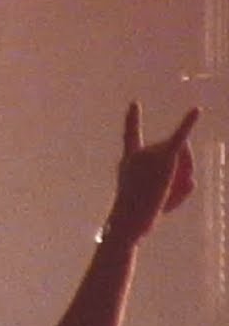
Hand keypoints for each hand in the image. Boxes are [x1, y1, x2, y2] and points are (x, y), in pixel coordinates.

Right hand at [103, 102, 199, 243]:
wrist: (128, 221)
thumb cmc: (137, 218)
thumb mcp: (158, 201)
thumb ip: (178, 184)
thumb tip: (191, 176)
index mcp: (128, 161)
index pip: (131, 137)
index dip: (133, 119)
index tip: (135, 104)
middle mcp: (137, 153)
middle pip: (169, 153)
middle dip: (181, 170)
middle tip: (173, 197)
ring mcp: (149, 155)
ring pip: (182, 159)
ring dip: (185, 178)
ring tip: (171, 200)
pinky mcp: (164, 160)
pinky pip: (180, 139)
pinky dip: (189, 122)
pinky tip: (197, 110)